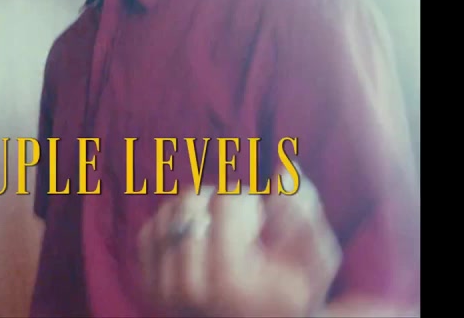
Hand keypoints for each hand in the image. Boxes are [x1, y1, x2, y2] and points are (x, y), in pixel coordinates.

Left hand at [137, 173, 340, 316]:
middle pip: (192, 200)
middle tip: (240, 228)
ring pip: (170, 210)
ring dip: (198, 211)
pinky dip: (175, 225)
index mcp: (229, 278)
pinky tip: (200, 239)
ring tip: (221, 233)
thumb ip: (303, 215)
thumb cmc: (291, 294)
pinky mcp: (150, 284)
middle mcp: (189, 285)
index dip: (247, 202)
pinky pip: (151, 229)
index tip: (259, 222)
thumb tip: (285, 169)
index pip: (224, 200)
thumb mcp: (314, 263)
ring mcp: (164, 287)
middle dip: (221, 203)